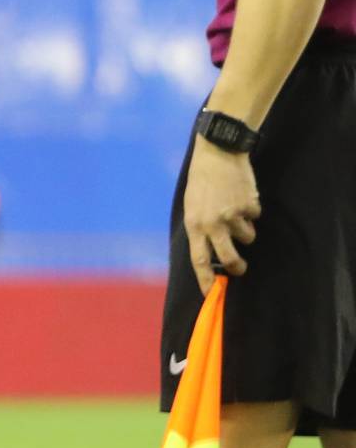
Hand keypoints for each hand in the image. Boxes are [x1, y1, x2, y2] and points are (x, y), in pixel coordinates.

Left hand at [184, 137, 258, 293]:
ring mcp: (233, 215)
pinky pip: (255, 217)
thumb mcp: (192, 207)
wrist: (217, 153)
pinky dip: (251, 210)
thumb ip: (201, 230)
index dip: (205, 281)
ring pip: (248, 237)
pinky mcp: (250, 205)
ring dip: (245, 228)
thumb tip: (211, 257)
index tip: (210, 295)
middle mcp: (213, 223)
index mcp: (195, 225)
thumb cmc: (202, 182)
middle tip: (240, 268)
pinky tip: (242, 195)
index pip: (199, 260)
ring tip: (235, 209)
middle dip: (237, 267)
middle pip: (229, 258)